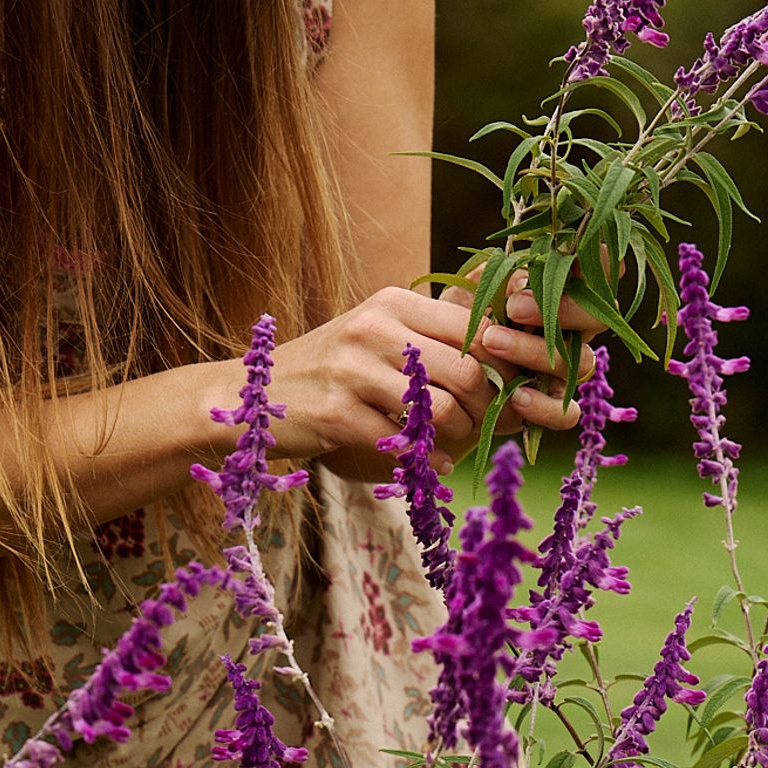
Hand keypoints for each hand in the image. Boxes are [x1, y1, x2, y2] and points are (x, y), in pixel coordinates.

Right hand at [262, 284, 585, 483]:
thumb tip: (518, 380)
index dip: (511, 366)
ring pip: (440, 408)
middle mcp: (375, 325)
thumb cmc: (329, 378)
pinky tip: (422, 465)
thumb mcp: (381, 344)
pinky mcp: (335, 411)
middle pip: (468, 370)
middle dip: (488, 410)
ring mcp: (352, 367)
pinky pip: (402, 442)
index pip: (479, 328)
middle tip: (481, 431)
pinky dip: (423, 461)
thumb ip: (437, 351)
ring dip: (456, 439)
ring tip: (447, 447)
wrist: (249, 400)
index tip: (516, 394)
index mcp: (395, 302)